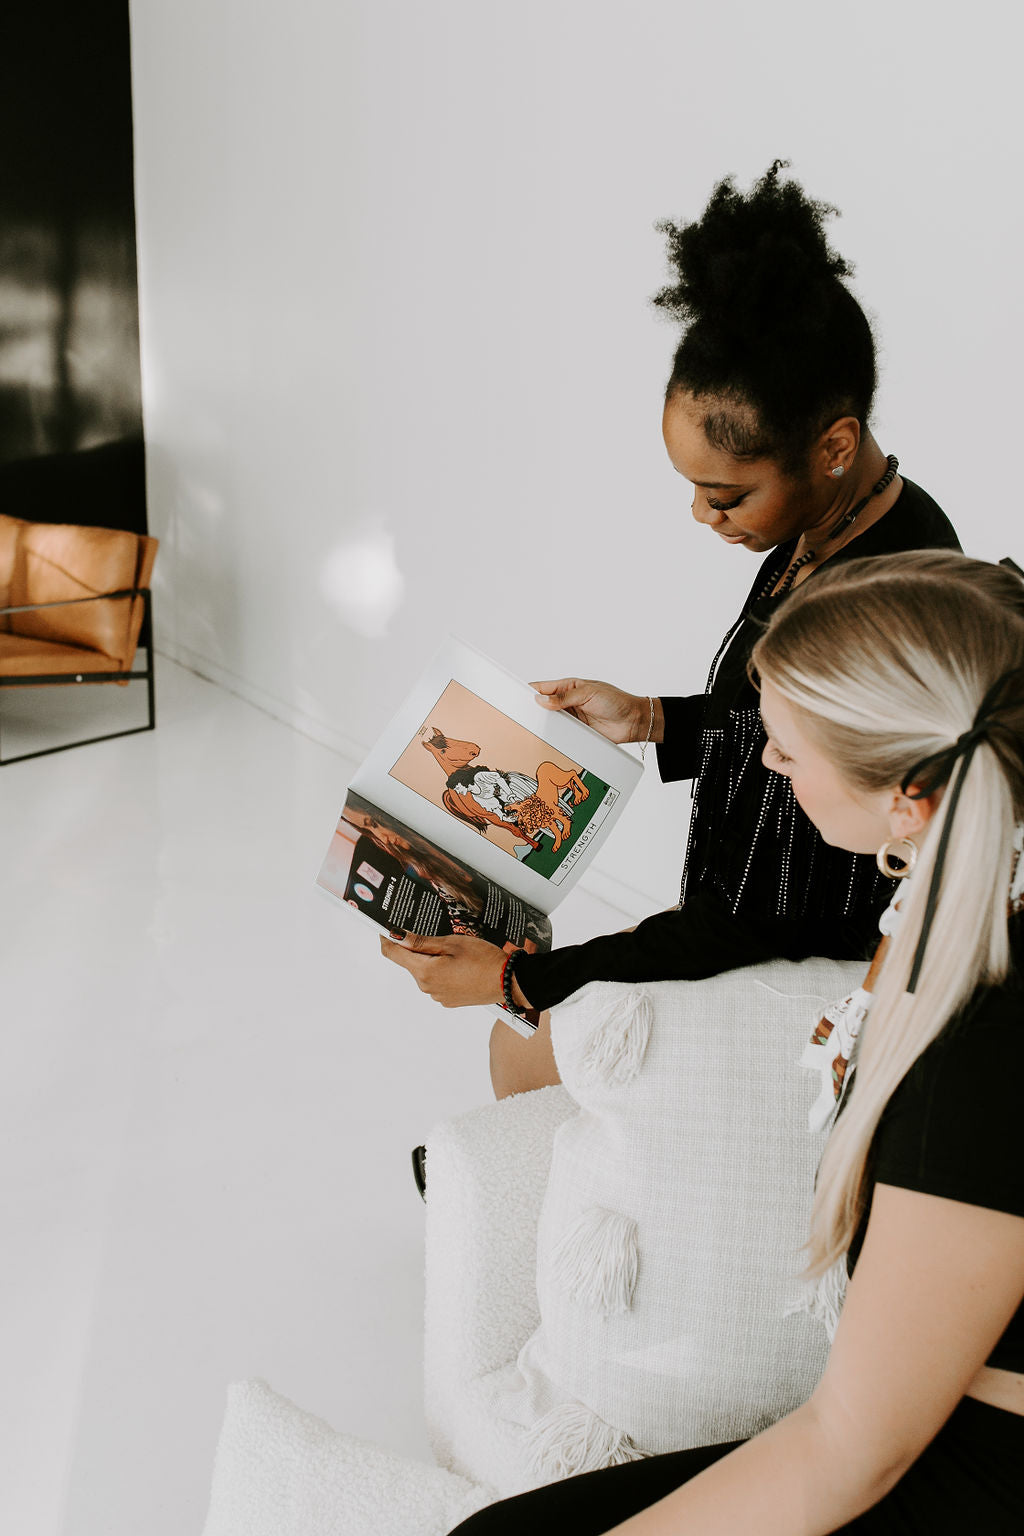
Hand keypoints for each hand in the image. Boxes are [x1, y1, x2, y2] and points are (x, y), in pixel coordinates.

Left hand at [380, 932, 512, 1007]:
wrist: (509, 982)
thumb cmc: (484, 959)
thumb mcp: (452, 943)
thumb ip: (422, 942)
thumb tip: (397, 936)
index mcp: (425, 971)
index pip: (393, 954)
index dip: (387, 938)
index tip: (386, 927)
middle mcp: (427, 987)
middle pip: (411, 963)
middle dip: (417, 948)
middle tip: (436, 933)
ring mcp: (438, 996)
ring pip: (425, 972)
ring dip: (432, 960)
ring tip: (456, 951)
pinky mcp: (449, 1000)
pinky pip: (437, 982)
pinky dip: (442, 971)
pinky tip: (461, 964)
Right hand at [529, 677, 663, 744]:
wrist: (633, 721)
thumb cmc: (616, 701)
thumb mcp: (588, 693)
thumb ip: (564, 697)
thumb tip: (542, 700)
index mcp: (568, 687)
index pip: (542, 688)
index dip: (528, 691)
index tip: (514, 696)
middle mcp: (567, 703)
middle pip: (542, 707)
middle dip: (531, 710)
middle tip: (519, 716)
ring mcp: (571, 719)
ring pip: (549, 722)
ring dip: (542, 726)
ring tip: (529, 729)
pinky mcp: (576, 734)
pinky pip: (561, 736)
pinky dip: (554, 738)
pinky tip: (546, 739)